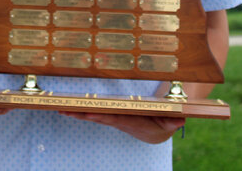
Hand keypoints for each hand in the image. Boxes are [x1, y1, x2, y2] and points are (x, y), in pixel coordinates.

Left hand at [60, 111, 184, 143]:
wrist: (157, 130)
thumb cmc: (164, 121)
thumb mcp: (171, 120)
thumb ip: (174, 119)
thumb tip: (180, 119)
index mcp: (133, 121)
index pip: (116, 118)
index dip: (104, 116)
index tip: (91, 113)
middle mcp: (120, 121)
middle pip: (100, 117)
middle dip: (83, 114)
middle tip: (67, 111)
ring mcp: (114, 119)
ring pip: (94, 116)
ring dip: (77, 113)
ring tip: (61, 109)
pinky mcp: (110, 117)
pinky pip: (94, 114)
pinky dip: (80, 112)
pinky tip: (66, 109)